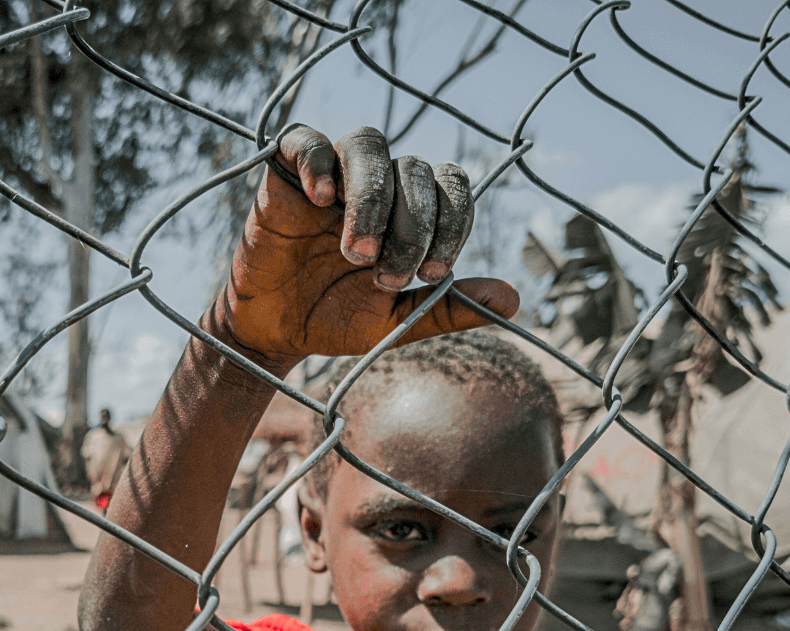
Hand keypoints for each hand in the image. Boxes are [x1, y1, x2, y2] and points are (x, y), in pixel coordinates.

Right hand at [212, 125, 518, 373]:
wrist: (275, 332)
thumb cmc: (336, 320)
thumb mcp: (397, 322)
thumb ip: (449, 307)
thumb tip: (513, 300)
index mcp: (411, 210)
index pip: (452, 184)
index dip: (452, 223)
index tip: (433, 274)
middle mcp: (377, 183)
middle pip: (415, 169)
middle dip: (413, 226)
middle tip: (388, 277)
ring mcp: (332, 174)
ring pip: (368, 144)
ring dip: (372, 198)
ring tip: (357, 252)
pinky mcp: (286, 174)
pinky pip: (305, 140)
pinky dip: (319, 163)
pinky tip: (322, 202)